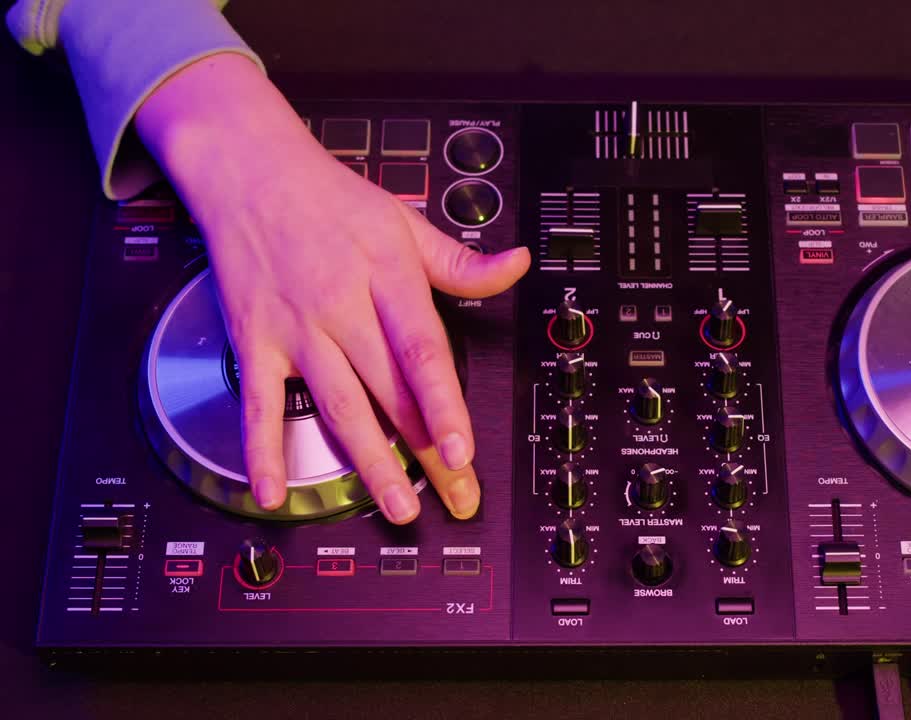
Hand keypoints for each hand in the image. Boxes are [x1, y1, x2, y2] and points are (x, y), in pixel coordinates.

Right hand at [135, 53, 529, 521]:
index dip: (444, 405)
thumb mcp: (404, 221)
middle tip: (455, 497)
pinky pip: (259, 405)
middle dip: (426, 452)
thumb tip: (517, 265)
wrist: (248, 171)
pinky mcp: (256, 342)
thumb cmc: (331, 200)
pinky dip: (262, 451)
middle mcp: (342, 308)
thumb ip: (460, 261)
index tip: (463, 450)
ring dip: (369, 463)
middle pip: (391, 392)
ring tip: (399, 508)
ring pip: (338, 407)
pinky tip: (274, 493)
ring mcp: (297, 329)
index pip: (423, 352)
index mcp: (388, 278)